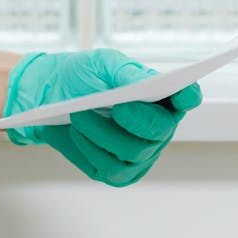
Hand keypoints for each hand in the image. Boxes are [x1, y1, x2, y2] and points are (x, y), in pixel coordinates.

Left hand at [4, 49, 201, 186]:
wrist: (49, 98)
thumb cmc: (82, 77)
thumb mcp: (101, 64)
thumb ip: (125, 72)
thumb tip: (144, 84)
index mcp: (160, 96)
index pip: (186, 97)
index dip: (188, 96)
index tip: (182, 94)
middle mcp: (157, 128)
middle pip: (162, 130)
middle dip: (140, 119)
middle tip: (117, 108)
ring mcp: (141, 153)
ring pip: (133, 151)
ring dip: (102, 133)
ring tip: (79, 115)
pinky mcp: (120, 173)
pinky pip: (112, 168)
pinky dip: (91, 149)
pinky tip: (78, 133)